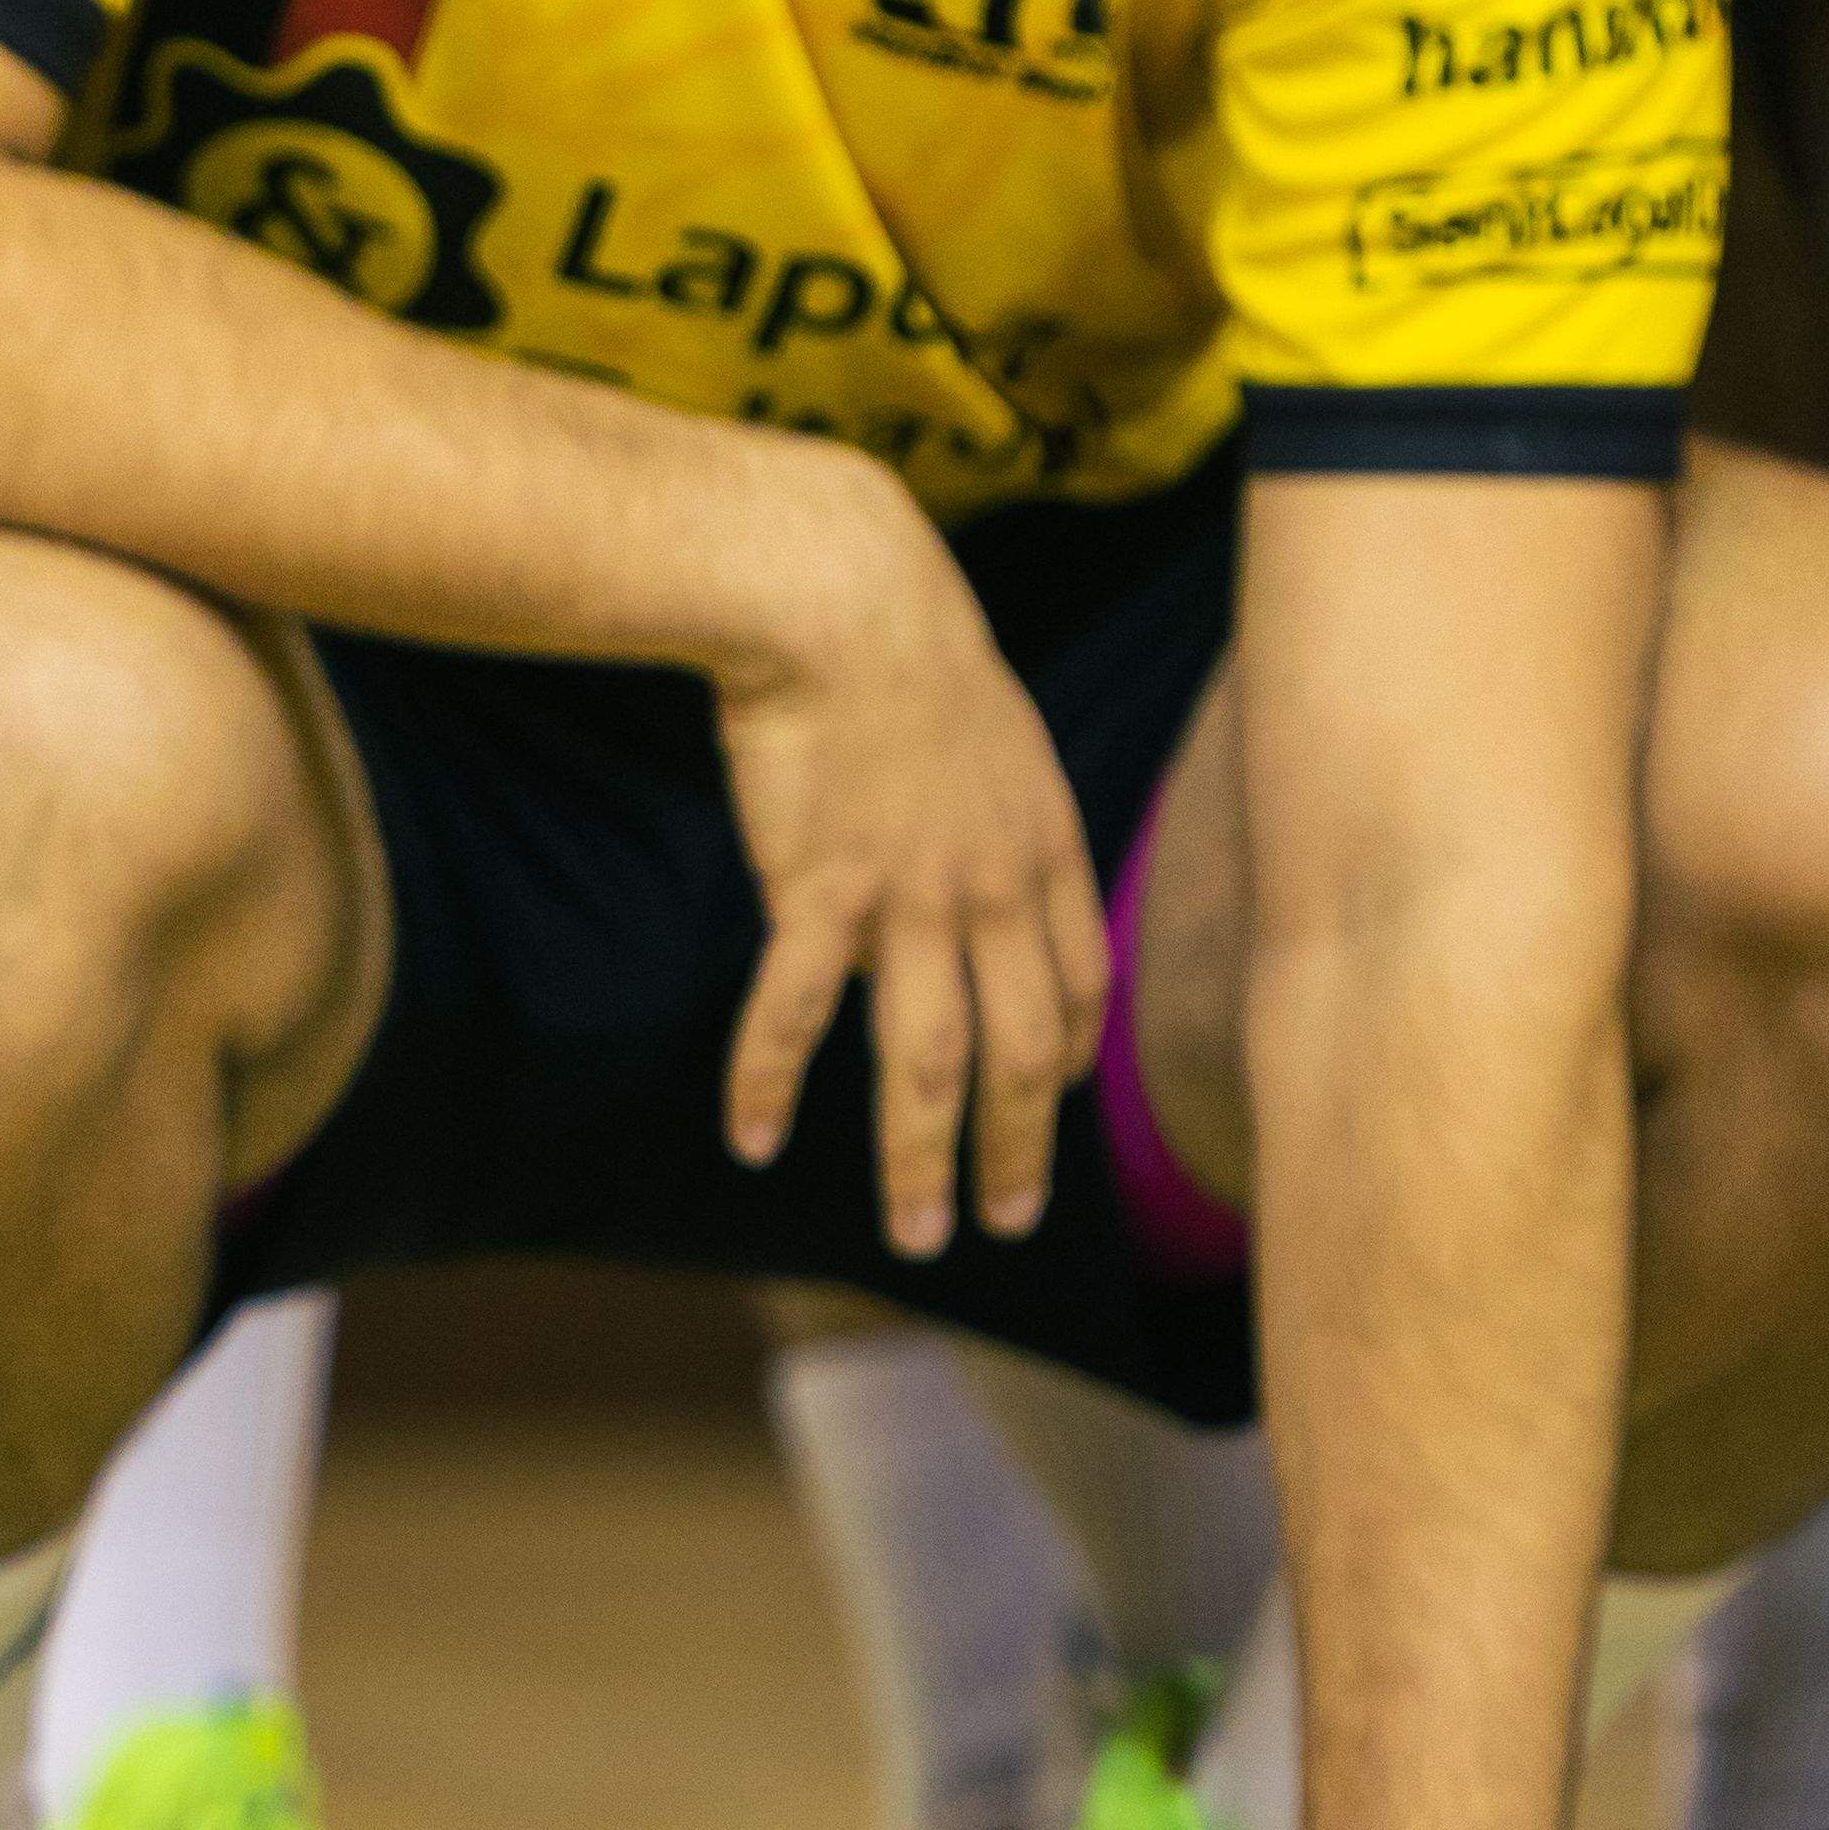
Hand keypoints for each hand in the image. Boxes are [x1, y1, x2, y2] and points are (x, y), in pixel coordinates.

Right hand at [705, 460, 1110, 1258]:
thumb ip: (1000, 815)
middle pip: (1022, 1053)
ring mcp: (910, 898)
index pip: (1078, 986)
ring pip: (931, 1061)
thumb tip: (977, 868)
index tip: (1048, 1103)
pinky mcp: (820, 891)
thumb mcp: (995, 733)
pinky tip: (749, 1140)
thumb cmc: (908, 648)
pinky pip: (797, 1012)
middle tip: (1004, 1224)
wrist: (843, 595)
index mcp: (1045, 849)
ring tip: (917, 1234)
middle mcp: (993, 891)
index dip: (1068, 1058)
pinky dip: (768, 1082)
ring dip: (923, 1158)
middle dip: (1019, 1153)